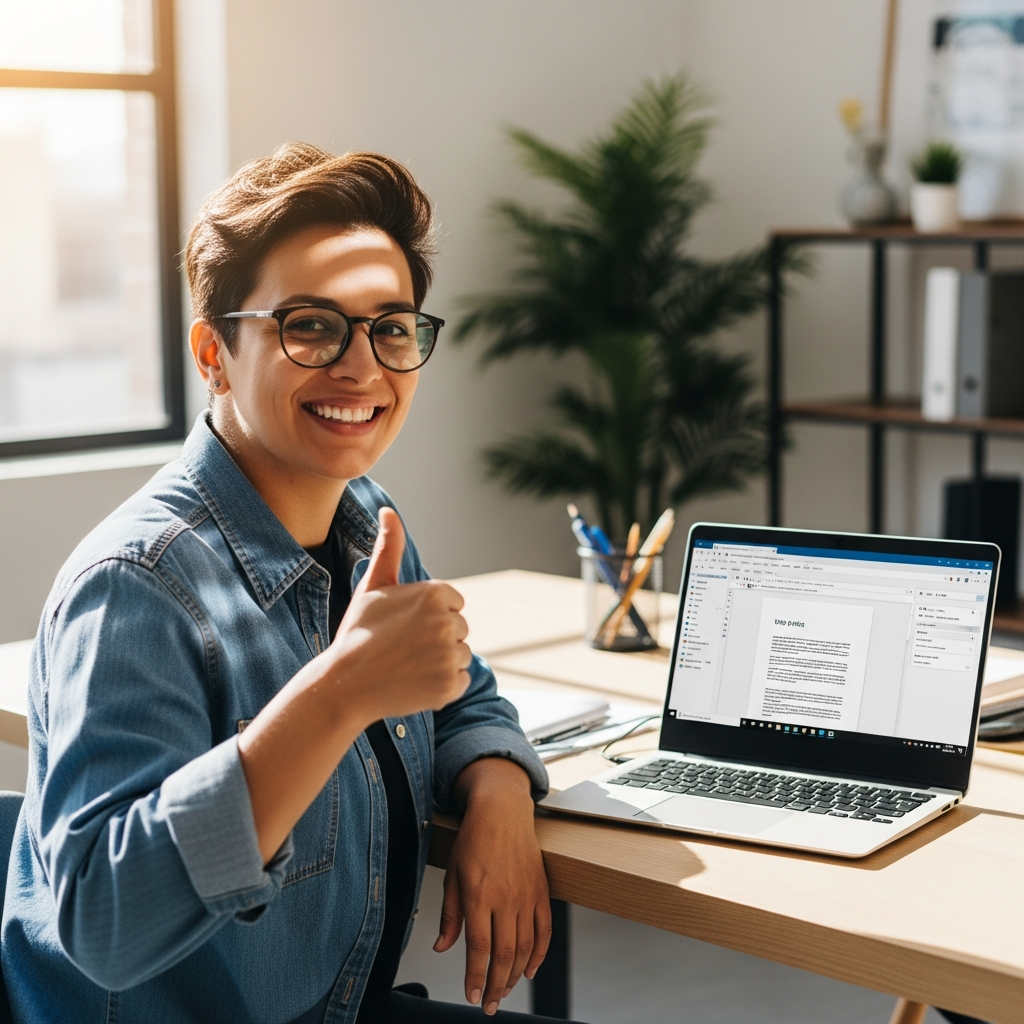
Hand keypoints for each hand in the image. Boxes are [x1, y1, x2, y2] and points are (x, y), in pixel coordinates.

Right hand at [327, 507, 471, 722]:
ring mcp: (450, 654)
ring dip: (441, 662)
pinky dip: (443, 686)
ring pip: (461, 654)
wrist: (345, 684)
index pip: (454, 603)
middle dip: (437, 638)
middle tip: (403, 648)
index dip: (429, 616)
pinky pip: (461, 681)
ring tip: (408, 665)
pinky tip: (415, 683)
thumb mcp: (373, 586)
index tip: (405, 626)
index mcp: (434, 593)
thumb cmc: (358, 633)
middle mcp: (447, 621)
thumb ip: (389, 548)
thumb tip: (388, 511)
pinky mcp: (451, 685)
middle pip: (460, 628)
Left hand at [434, 759, 550, 1015]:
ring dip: (515, 975)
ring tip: (505, 990)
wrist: (502, 810)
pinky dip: (539, 954)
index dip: (476, 978)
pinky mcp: (541, 891)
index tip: (472, 996)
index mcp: (479, 895)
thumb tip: (443, 947)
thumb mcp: (453, 875)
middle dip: (497, 986)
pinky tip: (530, 970)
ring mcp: (527, 895)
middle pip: (505, 955)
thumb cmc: (474, 838)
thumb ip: (450, 915)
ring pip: (526, 947)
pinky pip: (544, 931)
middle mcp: (506, 898)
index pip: (479, 949)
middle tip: (490, 1004)